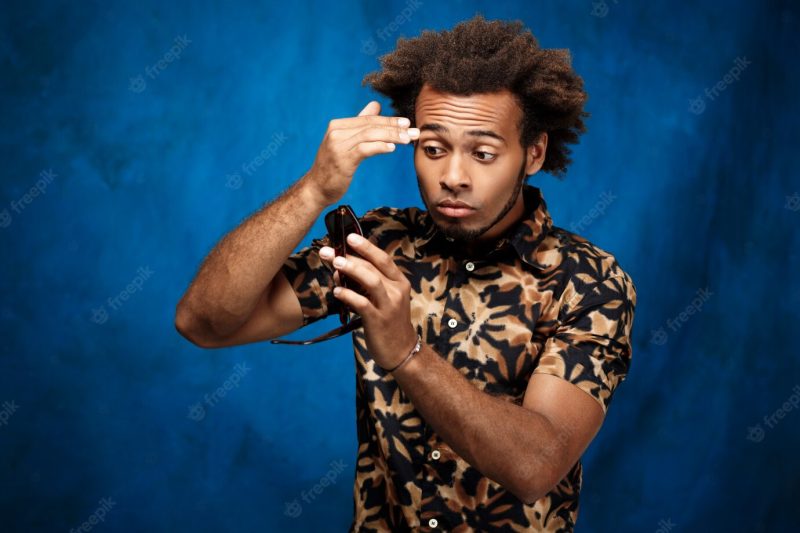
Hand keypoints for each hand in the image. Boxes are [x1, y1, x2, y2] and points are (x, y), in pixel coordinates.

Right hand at [303, 101, 418, 206]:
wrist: (316, 189)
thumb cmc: (333, 167)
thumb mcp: (345, 142)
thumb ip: (360, 123)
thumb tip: (375, 105)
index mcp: (338, 125)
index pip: (368, 119)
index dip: (389, 120)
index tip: (406, 123)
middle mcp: (336, 132)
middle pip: (371, 125)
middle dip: (394, 127)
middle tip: (413, 130)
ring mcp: (338, 145)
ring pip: (370, 135)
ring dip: (392, 136)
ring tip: (407, 139)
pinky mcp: (342, 159)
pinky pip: (364, 149)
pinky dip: (379, 146)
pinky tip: (392, 148)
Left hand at [319, 233, 417, 370]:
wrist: (400, 350)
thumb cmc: (388, 322)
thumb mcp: (384, 298)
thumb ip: (366, 283)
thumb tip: (340, 269)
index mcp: (399, 282)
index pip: (383, 259)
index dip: (366, 247)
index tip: (349, 237)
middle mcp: (396, 291)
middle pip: (373, 267)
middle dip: (350, 256)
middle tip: (329, 251)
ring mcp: (389, 305)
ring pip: (370, 281)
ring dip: (351, 270)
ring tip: (335, 264)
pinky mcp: (379, 320)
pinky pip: (362, 304)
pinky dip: (348, 296)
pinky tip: (337, 291)